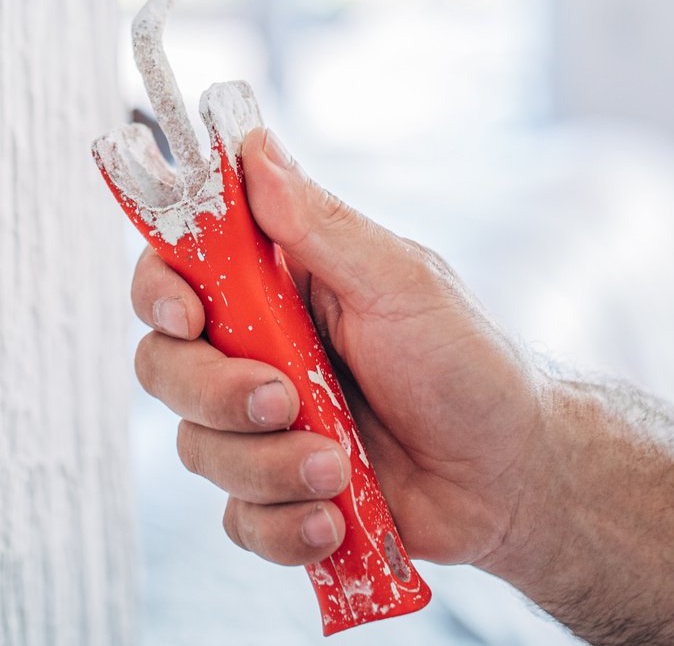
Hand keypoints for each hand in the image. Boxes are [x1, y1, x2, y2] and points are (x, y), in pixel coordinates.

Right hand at [130, 127, 547, 569]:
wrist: (513, 475)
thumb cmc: (467, 361)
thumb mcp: (400, 282)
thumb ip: (320, 224)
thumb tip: (255, 146)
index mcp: (276, 282)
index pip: (176, 266)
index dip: (160, 289)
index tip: (190, 316)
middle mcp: (256, 348)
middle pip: (164, 365)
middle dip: (216, 394)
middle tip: (284, 401)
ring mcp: (262, 425)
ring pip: (198, 448)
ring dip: (268, 465)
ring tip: (337, 468)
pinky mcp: (278, 493)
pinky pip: (236, 519)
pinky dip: (282, 526)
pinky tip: (334, 519)